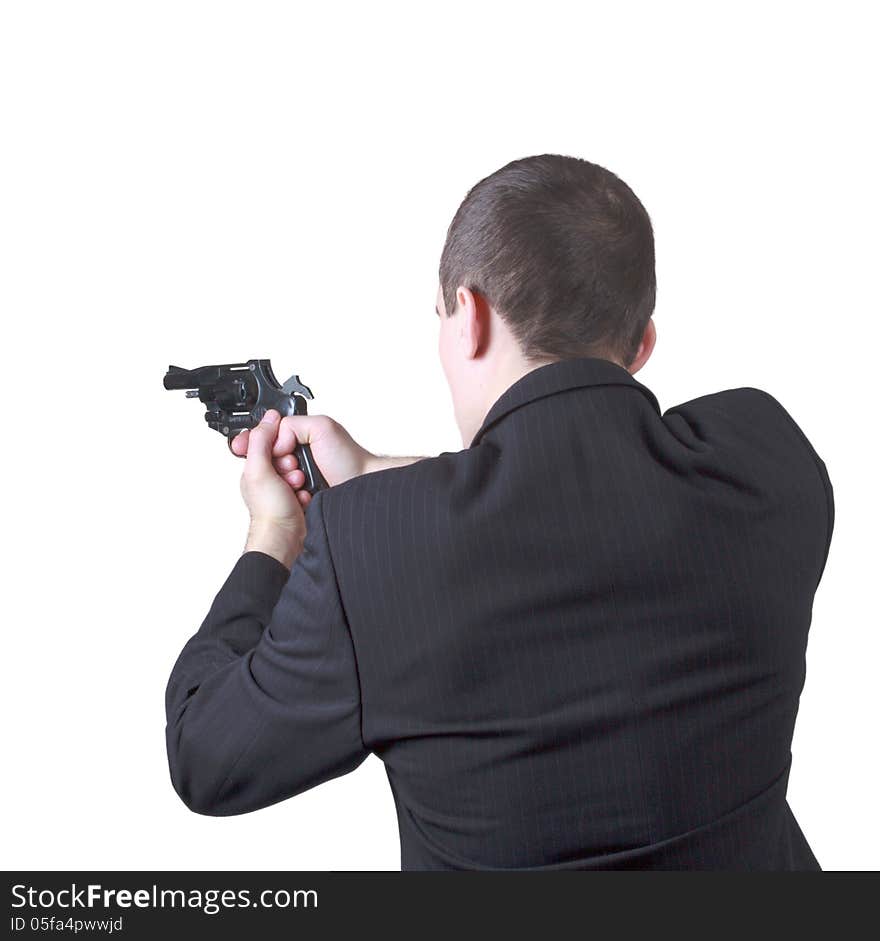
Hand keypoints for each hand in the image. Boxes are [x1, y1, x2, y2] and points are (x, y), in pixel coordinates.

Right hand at [232, 413, 375, 490]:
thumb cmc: (349, 459)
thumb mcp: (322, 427)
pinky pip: (281, 495)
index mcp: (297, 437)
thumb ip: (292, 425)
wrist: (361, 487)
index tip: (247, 448)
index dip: (254, 443)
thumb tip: (274, 440)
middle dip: (273, 463)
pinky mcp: (298, 495)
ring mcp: (295, 477)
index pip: (265, 437)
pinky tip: (300, 492)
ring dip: (281, 479)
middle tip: (292, 465)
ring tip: (299, 479)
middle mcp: (295, 456)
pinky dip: (287, 494)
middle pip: (264, 459)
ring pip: (271, 479)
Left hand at [238, 409, 306, 567]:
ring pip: (300, 468)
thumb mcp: (259, 470)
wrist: (286, 538)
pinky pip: (309, 483)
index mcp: (255, 468)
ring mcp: (283, 488)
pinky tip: (303, 496)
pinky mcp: (297, 498)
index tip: (283, 451)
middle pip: (287, 454)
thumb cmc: (269, 512)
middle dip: (292, 462)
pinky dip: (308, 489)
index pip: (269, 442)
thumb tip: (268, 419)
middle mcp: (268, 477)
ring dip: (302, 476)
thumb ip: (260, 442)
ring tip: (296, 487)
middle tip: (289, 474)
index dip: (279, 443)